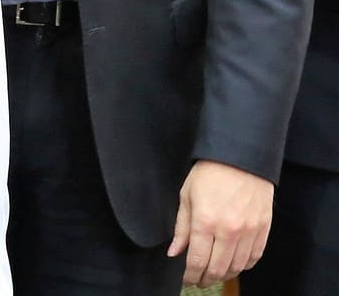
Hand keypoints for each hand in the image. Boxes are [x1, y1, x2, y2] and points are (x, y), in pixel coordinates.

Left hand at [167, 160, 272, 285]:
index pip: (197, 260)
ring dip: (224, 275)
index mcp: (205, 221)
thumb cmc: (209, 174)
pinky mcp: (263, 229)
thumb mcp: (187, 196)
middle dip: (206, 279)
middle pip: (218, 268)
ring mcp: (249, 231)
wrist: (241, 158)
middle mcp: (228, 230)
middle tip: (199, 280)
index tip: (186, 280)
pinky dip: (243, 266)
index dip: (190, 275)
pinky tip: (234, 265)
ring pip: (237, 266)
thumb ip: (182, 228)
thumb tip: (174, 252)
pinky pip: (254, 257)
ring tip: (214, 274)